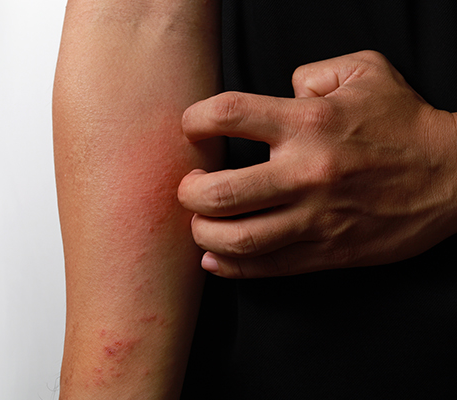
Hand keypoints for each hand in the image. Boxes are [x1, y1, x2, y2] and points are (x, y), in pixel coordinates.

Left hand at [178, 50, 456, 277]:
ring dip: (205, 234)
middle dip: (190, 193)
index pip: (228, 115)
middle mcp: (307, 172)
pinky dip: (231, 267)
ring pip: (240, 239)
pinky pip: (268, 266)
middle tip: (189, 188)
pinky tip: (216, 258)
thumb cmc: (404, 122)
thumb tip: (282, 89)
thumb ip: (314, 74)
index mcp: (309, 122)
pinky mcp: (328, 251)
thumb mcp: (364, 72)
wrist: (454, 176)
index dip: (196, 121)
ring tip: (202, 222)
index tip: (192, 129)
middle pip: (221, 192)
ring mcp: (317, 217)